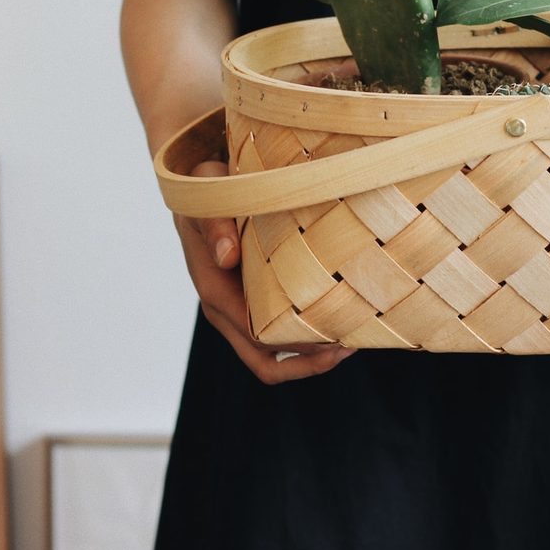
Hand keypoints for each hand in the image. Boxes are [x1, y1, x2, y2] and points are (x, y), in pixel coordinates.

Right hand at [174, 159, 356, 383]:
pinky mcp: (249, 301)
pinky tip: (333, 322)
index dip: (297, 344)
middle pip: (264, 362)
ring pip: (270, 358)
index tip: (335, 337)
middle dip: (309, 363)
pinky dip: (302, 342)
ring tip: (349, 341)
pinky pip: (274, 337)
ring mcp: (236, 309)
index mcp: (215, 290)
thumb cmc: (208, 190)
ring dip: (309, 358)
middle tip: (350, 345)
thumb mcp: (208, 201)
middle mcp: (223, 309)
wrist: (199, 186)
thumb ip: (216, 226)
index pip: (256, 336)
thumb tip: (227, 257)